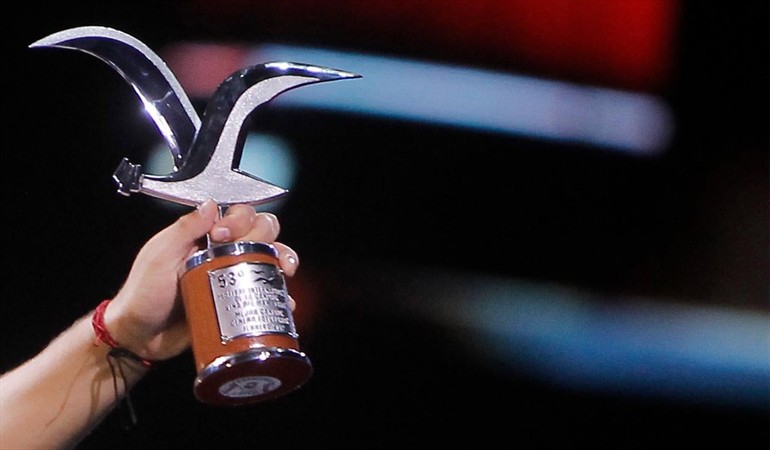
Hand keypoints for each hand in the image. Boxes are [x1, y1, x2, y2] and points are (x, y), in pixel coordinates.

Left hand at [103, 201, 298, 360]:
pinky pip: (265, 293)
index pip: (236, 215)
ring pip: (269, 258)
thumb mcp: (159, 255)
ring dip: (283, 259)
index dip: (239, 221)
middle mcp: (222, 253)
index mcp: (203, 237)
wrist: (139, 338)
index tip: (221, 235)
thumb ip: (184, 229)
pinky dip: (280, 295)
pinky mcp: (237, 302)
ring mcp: (232, 278)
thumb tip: (211, 205)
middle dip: (266, 237)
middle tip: (254, 252)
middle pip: (260, 232)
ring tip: (284, 270)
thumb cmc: (142, 295)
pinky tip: (284, 300)